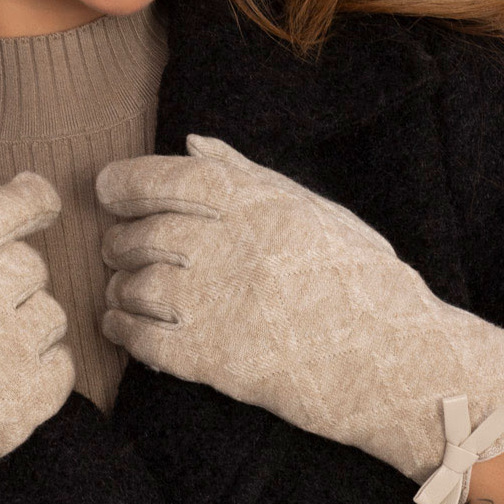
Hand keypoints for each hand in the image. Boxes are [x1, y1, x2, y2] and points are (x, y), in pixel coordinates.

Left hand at [96, 134, 503, 503]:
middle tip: (117, 247)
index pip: (171, 179)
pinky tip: (122, 328)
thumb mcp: (313, 212)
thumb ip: (247, 176)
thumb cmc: (360, 281)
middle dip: (120, 239)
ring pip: (138, 285)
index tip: (108, 189)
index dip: (127, 181)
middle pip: (146, 233)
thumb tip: (193, 143)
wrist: (395, 360)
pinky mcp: (216, 360)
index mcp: (260, 206)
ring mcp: (222, 305)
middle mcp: (234, 249)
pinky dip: (123, 330)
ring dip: (120, 287)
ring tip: (123, 290)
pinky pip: (145, 340)